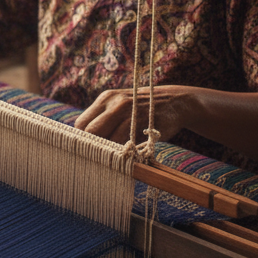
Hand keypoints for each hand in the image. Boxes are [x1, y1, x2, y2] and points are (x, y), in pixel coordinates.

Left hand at [74, 85, 198, 145]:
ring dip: (108, 152)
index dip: (81, 140)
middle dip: (91, 147)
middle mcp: (115, 102)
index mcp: (105, 98)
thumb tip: (82, 144)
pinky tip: (126, 156)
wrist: (176, 102)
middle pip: (90, 131)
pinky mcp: (144, 123)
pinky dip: (123, 152)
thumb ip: (103, 120)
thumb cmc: (142, 110)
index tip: (86, 150)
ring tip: (112, 159)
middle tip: (97, 157)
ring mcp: (130, 112)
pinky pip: (127, 143)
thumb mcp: (120, 107)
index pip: (81, 124)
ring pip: (107, 139)